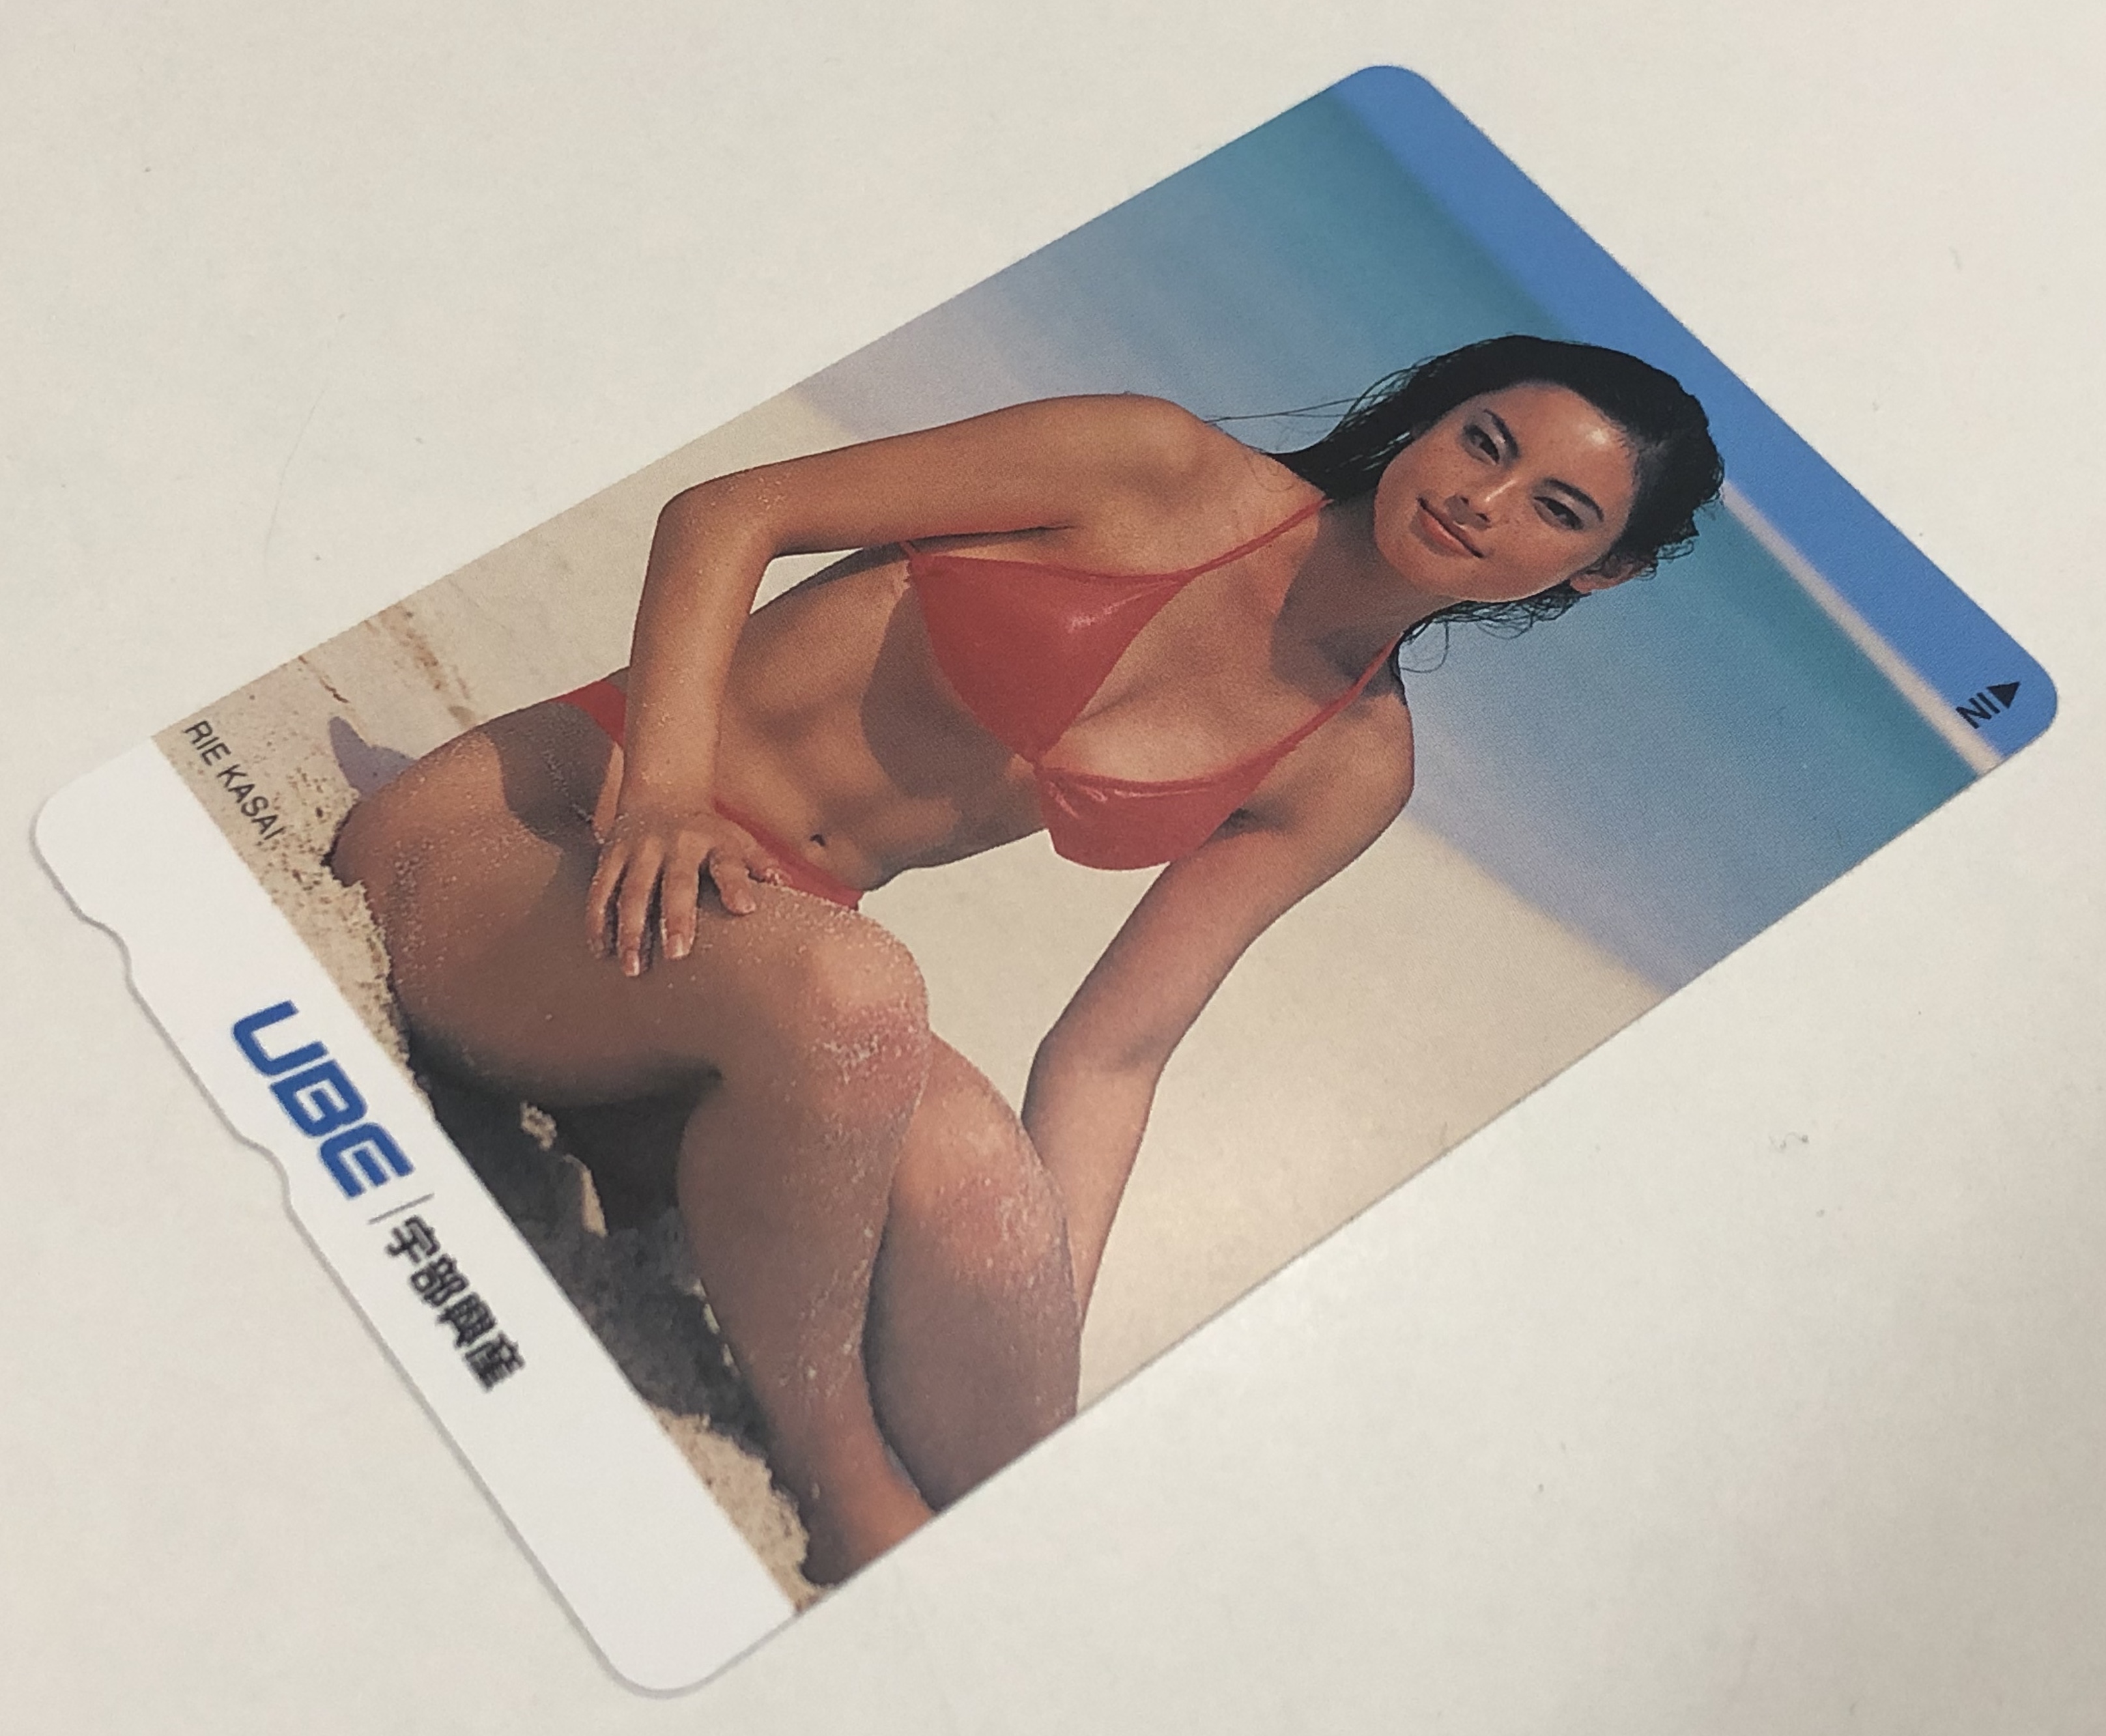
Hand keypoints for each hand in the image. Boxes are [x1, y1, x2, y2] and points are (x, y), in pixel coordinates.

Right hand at [585, 803, 783, 974]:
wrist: (661, 794)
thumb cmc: (709, 833)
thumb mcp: (738, 841)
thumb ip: (758, 866)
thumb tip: (783, 885)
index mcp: (713, 842)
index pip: (728, 864)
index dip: (736, 885)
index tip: (745, 909)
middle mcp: (676, 844)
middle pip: (675, 882)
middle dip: (676, 917)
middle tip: (678, 954)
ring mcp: (639, 849)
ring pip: (631, 890)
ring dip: (630, 929)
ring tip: (633, 968)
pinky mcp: (610, 855)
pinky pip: (600, 890)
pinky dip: (598, 921)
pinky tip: (601, 951)